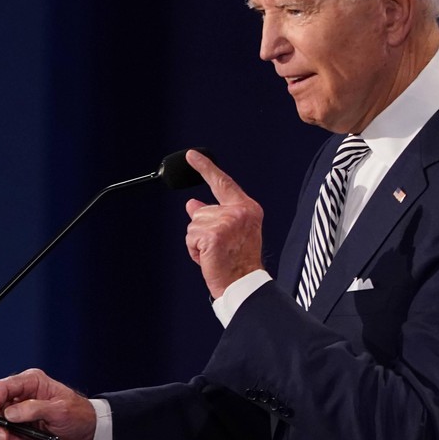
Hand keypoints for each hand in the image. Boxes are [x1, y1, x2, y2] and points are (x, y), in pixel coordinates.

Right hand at [0, 368, 96, 439]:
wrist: (87, 433)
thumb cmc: (79, 414)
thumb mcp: (59, 410)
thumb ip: (34, 409)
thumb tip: (10, 412)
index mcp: (32, 382)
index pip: (3, 387)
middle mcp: (24, 394)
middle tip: (7, 439)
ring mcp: (21, 411)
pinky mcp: (22, 426)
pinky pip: (7, 435)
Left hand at [184, 149, 263, 297]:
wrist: (243, 284)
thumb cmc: (238, 262)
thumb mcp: (229, 232)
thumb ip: (213, 214)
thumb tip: (192, 204)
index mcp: (247, 208)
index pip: (222, 183)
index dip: (206, 168)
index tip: (192, 156)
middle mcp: (239, 212)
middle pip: (201, 211)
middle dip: (202, 230)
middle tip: (219, 248)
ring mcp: (226, 222)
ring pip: (194, 224)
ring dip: (198, 242)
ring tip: (215, 253)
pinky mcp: (213, 235)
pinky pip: (191, 238)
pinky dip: (195, 251)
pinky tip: (209, 258)